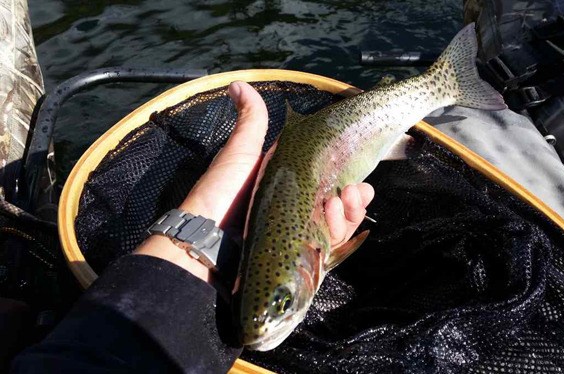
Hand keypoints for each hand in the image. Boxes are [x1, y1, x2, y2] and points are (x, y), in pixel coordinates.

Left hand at [134, 81, 373, 281]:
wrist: (203, 241)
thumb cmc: (221, 193)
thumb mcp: (240, 153)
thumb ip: (250, 121)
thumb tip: (239, 83)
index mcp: (289, 189)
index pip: (329, 183)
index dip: (348, 177)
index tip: (357, 172)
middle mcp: (297, 214)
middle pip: (340, 208)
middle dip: (354, 200)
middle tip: (354, 191)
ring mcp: (299, 239)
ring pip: (338, 229)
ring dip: (349, 215)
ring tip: (340, 203)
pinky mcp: (298, 262)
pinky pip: (328, 251)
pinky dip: (337, 236)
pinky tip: (332, 221)